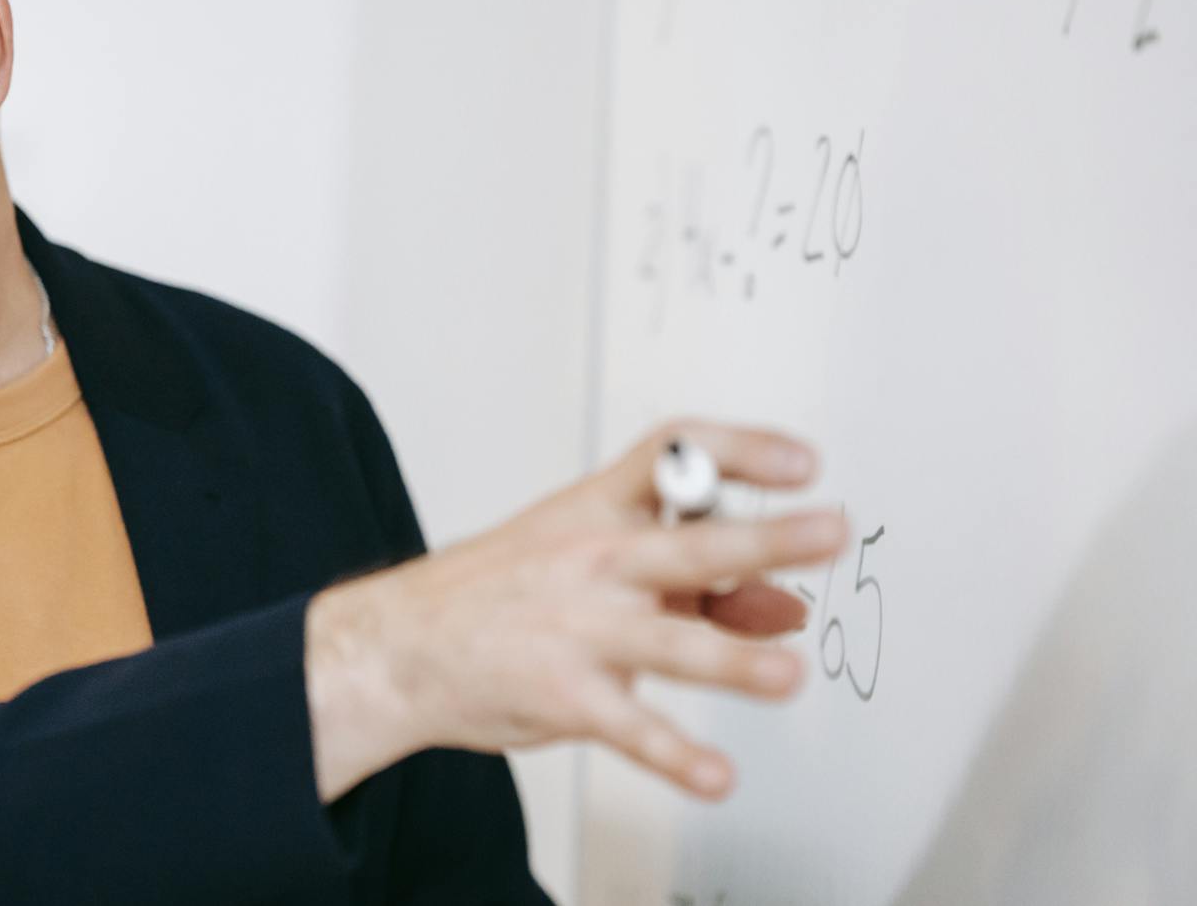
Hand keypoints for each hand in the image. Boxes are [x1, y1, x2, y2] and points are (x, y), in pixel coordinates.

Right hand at [304, 421, 846, 801]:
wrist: (403, 643)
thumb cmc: (502, 592)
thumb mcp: (586, 557)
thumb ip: (690, 580)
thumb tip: (782, 604)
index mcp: (598, 511)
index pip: (675, 457)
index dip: (742, 452)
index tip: (802, 462)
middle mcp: (594, 562)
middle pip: (690, 544)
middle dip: (764, 540)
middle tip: (827, 532)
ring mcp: (579, 629)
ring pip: (670, 640)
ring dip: (733, 658)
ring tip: (787, 674)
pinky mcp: (565, 695)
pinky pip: (631, 728)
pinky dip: (677, 758)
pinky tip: (716, 777)